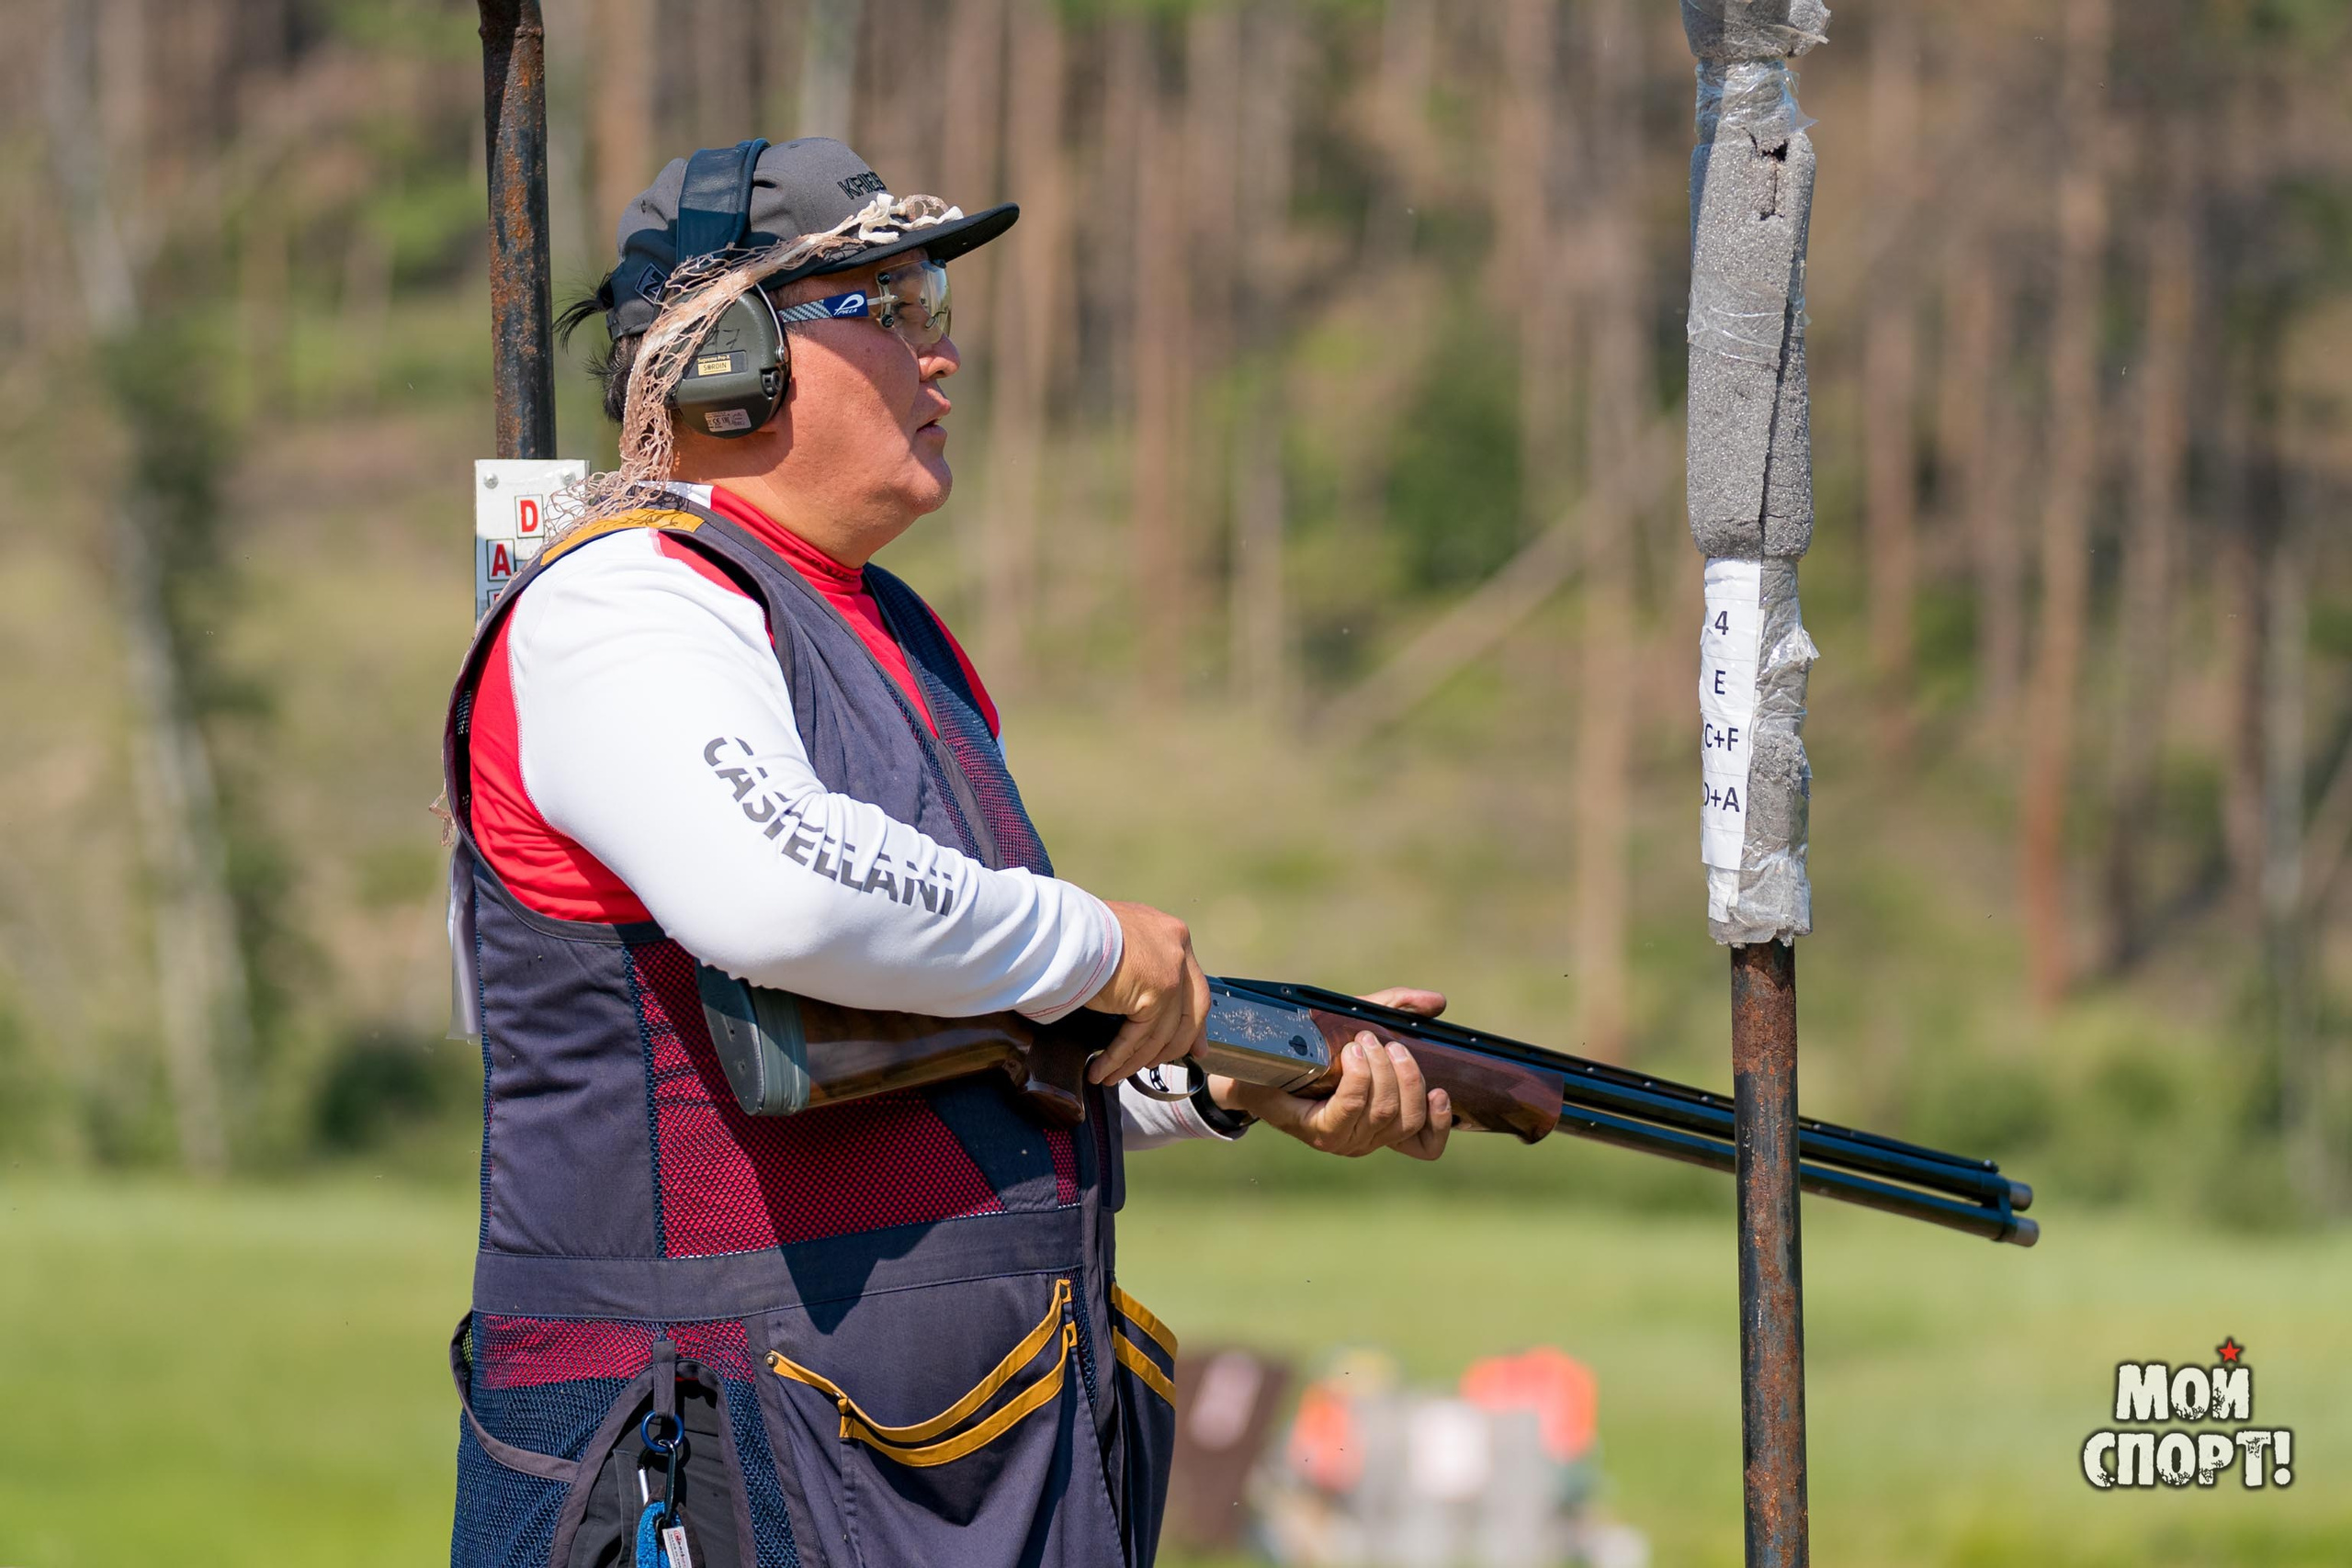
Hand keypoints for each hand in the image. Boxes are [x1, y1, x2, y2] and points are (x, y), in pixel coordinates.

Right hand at [1081, 901, 1209, 1085]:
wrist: (1063, 930)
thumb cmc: (1078, 931)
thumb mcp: (1119, 941)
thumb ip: (1137, 963)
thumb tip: (1138, 995)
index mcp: (1173, 934)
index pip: (1194, 984)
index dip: (1194, 1017)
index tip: (1195, 1042)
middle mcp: (1178, 951)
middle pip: (1193, 1010)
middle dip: (1184, 1042)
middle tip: (1179, 1062)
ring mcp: (1171, 973)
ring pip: (1161, 1031)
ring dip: (1138, 1059)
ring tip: (1117, 1074)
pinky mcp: (1155, 994)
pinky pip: (1138, 1038)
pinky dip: (1120, 1058)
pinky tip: (1104, 1070)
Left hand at [1211, 988, 1452, 1159]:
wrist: (1251, 1062)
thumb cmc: (1309, 1046)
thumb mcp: (1356, 1021)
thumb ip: (1396, 1009)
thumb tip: (1438, 1001)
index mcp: (1381, 1122)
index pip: (1426, 1146)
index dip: (1441, 1123)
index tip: (1439, 1089)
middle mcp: (1366, 1139)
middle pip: (1406, 1119)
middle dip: (1405, 1075)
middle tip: (1385, 1043)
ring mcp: (1342, 1140)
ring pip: (1383, 1113)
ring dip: (1380, 1071)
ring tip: (1365, 1041)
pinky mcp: (1317, 1131)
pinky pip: (1350, 1108)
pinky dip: (1359, 1080)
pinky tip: (1355, 1056)